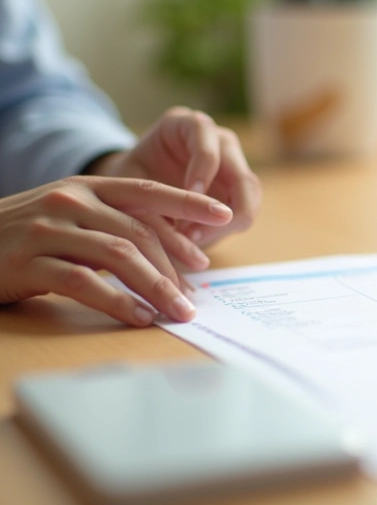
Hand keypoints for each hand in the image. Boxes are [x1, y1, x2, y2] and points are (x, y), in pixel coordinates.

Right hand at [0, 176, 232, 325]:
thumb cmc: (24, 237)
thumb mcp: (70, 219)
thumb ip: (115, 226)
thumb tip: (175, 257)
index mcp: (86, 187)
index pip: (147, 191)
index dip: (189, 202)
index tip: (225, 214)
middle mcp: (70, 201)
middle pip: (138, 232)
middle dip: (174, 266)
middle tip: (196, 295)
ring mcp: (47, 229)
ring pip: (118, 256)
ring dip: (155, 288)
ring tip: (177, 312)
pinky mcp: (27, 262)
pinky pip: (84, 283)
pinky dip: (117, 301)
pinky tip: (139, 317)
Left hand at [88, 107, 260, 247]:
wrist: (128, 189)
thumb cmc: (124, 182)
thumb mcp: (128, 185)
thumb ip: (151, 199)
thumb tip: (177, 229)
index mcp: (185, 124)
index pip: (206, 137)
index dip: (203, 168)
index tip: (190, 198)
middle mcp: (218, 140)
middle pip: (241, 173)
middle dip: (222, 209)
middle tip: (193, 236)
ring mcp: (233, 165)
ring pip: (250, 195)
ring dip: (225, 224)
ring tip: (191, 241)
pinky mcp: (238, 191)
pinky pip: (245, 212)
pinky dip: (224, 230)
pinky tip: (196, 241)